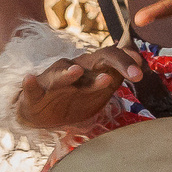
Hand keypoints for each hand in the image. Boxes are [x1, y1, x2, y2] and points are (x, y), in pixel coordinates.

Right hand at [15, 45, 141, 130]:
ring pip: (62, 73)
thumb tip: (139, 65)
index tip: (141, 71)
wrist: (41, 115)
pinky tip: (29, 79)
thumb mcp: (99, 92)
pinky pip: (32, 87)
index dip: (127, 61)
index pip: (111, 57)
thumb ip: (116, 78)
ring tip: (77, 72)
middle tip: (134, 73)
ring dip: (70, 73)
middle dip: (115, 63)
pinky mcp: (35, 94)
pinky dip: (31, 83)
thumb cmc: (73, 100)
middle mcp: (74, 69)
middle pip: (94, 60)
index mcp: (91, 68)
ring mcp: (53, 80)